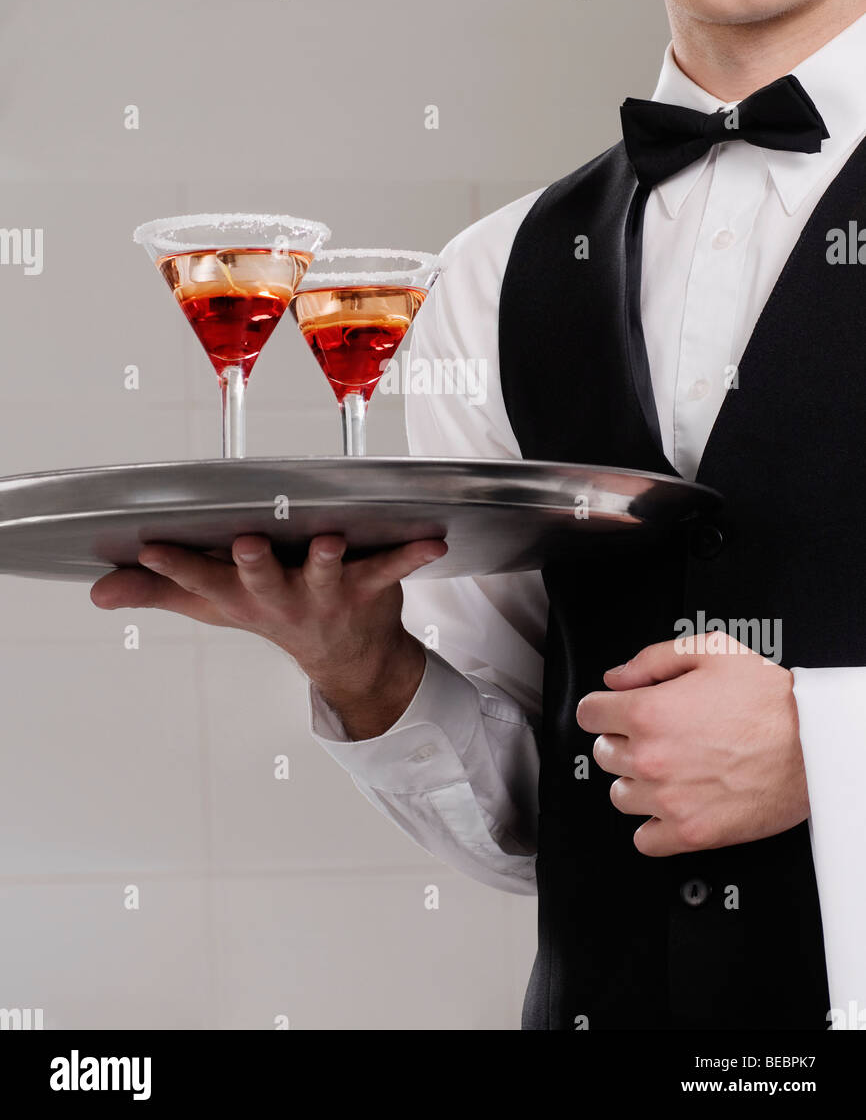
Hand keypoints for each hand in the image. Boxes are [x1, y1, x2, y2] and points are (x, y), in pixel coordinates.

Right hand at [90, 533, 446, 737]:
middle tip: (246, 543)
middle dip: (253, 564)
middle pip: (262, 582)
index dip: (175, 566)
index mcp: (242, 599)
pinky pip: (392, 567)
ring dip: (324, 559)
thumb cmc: (275, 615)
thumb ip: (157, 593)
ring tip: (326, 540)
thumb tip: (97, 592)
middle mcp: (282, 599)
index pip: (200, 584)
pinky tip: (432, 540)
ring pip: (324, 574)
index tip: (149, 544)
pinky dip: (412, 555)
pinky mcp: (369, 586)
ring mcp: (327, 595)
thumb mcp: (214, 607)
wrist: (352, 662)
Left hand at [576, 634, 809, 855]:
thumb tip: (617, 677)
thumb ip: (653, 659)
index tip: (614, 711)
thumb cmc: (772, 701)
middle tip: (654, 736)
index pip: (588, 713)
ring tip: (668, 769)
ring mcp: (669, 800)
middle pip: (602, 754)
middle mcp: (652, 758)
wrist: (815, 746)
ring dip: (636, 782)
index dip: (603, 707)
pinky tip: (672, 804)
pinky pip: (644, 839)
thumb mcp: (712, 652)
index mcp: (650, 712)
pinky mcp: (690, 833)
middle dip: (622, 740)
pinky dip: (653, 825)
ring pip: (620, 795)